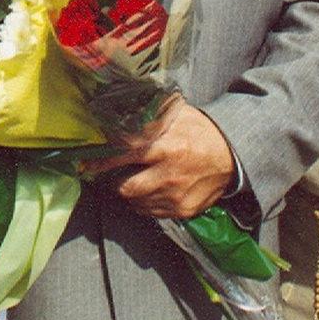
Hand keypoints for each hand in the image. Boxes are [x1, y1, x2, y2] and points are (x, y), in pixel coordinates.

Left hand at [85, 99, 235, 217]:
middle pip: (125, 186)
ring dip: (124, 190)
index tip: (86, 158)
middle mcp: (170, 174)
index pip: (125, 153)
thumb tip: (116, 107)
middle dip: (108, 180)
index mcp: (166, 147)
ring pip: (135, 201)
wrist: (231, 156)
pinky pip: (150, 212)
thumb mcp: (176, 115)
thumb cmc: (198, 131)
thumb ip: (148, 114)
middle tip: (96, 171)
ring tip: (122, 177)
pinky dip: (141, 202)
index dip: (103, 157)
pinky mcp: (182, 210)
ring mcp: (176, 196)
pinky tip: (142, 188)